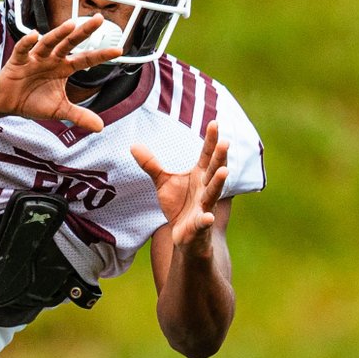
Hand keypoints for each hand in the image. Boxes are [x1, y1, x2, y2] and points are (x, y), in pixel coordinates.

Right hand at [0, 15, 121, 131]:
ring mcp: (35, 58)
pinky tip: (35, 35)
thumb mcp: (59, 110)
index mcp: (64, 68)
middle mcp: (52, 59)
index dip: (101, 55)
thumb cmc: (33, 101)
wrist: (7, 103)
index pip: (86, 59)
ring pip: (48, 42)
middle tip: (99, 19)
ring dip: (58, 34)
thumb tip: (100, 127)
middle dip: (84, 32)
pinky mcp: (17, 61)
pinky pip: (22, 50)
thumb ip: (79, 115)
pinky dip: (27, 42)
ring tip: (70, 25)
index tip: (119, 50)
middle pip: (70, 42)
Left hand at [133, 121, 228, 253]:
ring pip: (213, 193)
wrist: (184, 235)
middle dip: (220, 157)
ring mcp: (205, 206)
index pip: (206, 155)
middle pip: (213, 170)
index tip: (214, 122)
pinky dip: (205, 220)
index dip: (211, 140)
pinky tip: (207, 217)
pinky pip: (203, 222)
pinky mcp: (200, 225)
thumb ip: (151, 165)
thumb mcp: (163, 182)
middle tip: (225, 142)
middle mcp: (205, 188)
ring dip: (218, 183)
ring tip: (224, 171)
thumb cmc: (178, 205)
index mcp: (199, 175)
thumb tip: (133, 145)